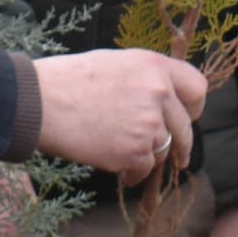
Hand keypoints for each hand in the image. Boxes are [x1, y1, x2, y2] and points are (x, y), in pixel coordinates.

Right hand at [32, 48, 207, 181]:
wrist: (40, 103)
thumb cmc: (68, 80)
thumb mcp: (115, 63)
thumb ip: (145, 78)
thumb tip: (164, 98)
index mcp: (154, 66)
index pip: (197, 87)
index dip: (194, 106)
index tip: (189, 117)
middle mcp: (158, 93)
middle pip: (186, 127)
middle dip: (181, 144)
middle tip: (178, 156)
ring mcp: (148, 124)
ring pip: (163, 150)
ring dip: (147, 156)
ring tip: (121, 152)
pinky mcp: (134, 152)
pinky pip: (144, 170)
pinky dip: (133, 174)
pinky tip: (118, 169)